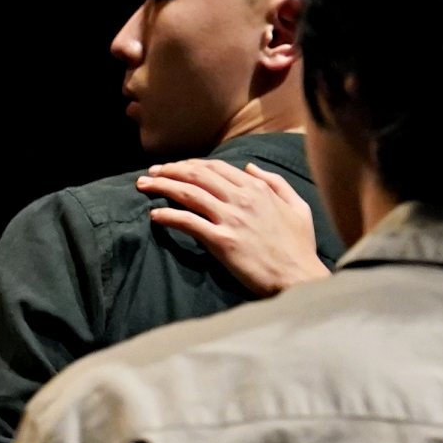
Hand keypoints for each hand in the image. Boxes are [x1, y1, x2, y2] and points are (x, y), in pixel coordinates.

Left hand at [136, 159, 329, 296]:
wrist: (298, 277)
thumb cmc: (299, 247)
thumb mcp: (297, 207)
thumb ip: (275, 183)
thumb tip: (250, 167)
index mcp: (258, 189)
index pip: (216, 168)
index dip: (191, 165)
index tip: (173, 167)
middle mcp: (242, 198)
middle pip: (198, 175)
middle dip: (170, 170)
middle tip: (150, 173)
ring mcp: (231, 219)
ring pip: (188, 194)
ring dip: (162, 187)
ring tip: (143, 186)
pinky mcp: (222, 241)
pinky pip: (188, 223)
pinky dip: (168, 216)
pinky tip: (154, 216)